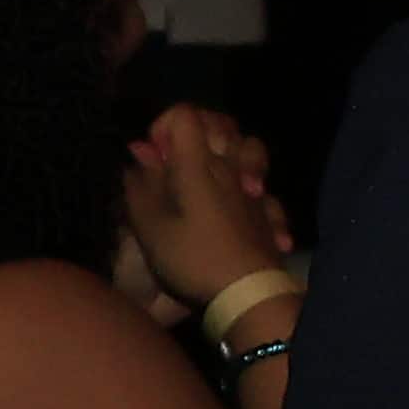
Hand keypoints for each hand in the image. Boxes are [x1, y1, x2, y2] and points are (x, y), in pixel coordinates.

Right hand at [120, 103, 292, 308]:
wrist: (249, 295)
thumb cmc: (193, 258)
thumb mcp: (151, 226)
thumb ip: (141, 184)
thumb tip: (138, 151)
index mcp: (199, 164)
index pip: (185, 114)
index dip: (164, 126)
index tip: (152, 156)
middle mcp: (231, 168)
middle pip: (222, 124)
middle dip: (197, 134)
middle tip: (177, 164)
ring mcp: (255, 190)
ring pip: (252, 149)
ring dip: (230, 157)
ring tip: (211, 180)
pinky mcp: (271, 214)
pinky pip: (267, 190)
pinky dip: (254, 195)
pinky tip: (240, 213)